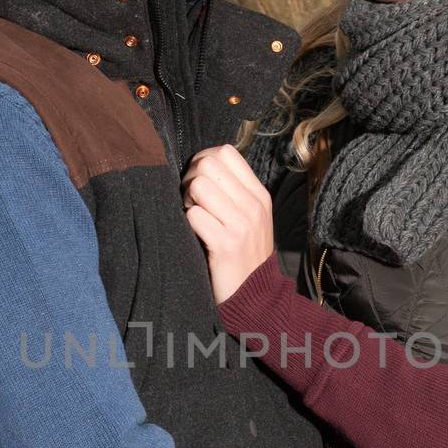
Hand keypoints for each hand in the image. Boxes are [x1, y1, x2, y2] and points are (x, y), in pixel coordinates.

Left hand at [182, 144, 274, 304]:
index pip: (226, 152)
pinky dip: (188, 223)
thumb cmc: (245, 253)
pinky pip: (194, 215)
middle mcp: (253, 206)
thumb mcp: (251, 217)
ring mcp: (241, 224)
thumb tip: (201, 165)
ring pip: (198, 185)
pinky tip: (196, 234)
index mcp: (259, 195)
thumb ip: (233, 191)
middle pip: (208, 164)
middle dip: (190, 179)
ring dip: (187, 200)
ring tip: (195, 216)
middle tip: (192, 201)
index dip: (203, 160)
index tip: (200, 181)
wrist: (256, 295)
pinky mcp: (225, 244)